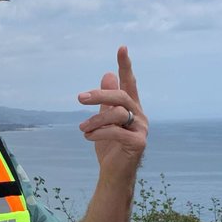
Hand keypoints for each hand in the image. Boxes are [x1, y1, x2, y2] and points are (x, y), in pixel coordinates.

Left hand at [77, 46, 147, 176]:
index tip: (122, 47)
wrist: (114, 174)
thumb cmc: (110, 147)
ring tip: (82, 129)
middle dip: (99, 95)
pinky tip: (88, 137)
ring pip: (117, 114)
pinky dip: (99, 133)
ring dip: (95, 120)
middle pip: (121, 96)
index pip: (129, 83)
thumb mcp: (104, 120)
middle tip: (79, 98)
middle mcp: (139, 116)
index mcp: (132, 108)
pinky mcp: (139, 143)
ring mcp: (141, 129)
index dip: (125, 65)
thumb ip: (106, 100)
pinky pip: (116, 132)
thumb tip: (107, 75)